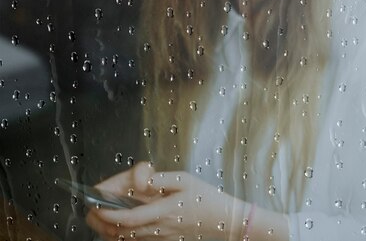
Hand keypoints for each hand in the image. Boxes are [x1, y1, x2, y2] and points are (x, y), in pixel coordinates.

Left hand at [86, 162, 245, 240]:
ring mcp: (161, 237)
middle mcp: (159, 228)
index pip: (128, 216)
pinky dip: (122, 238)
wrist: (224, 220)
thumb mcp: (186, 180)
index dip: (108, 213)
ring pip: (126, 239)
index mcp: (164, 210)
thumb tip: (142, 179)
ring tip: (99, 219)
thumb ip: (161, 179)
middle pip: (121, 232)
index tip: (96, 204)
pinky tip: (117, 230)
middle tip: (91, 212)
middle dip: (101, 223)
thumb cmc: (207, 198)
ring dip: (109, 231)